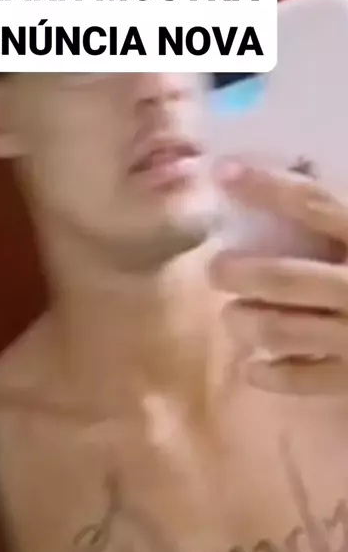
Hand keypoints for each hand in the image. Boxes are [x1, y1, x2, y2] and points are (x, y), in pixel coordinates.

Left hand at [208, 159, 347, 394]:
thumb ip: (344, 220)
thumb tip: (297, 176)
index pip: (313, 204)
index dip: (265, 187)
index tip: (223, 172)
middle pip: (284, 277)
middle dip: (239, 272)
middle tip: (216, 269)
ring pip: (280, 330)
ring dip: (244, 322)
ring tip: (232, 317)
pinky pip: (299, 379)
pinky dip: (267, 374)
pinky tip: (250, 368)